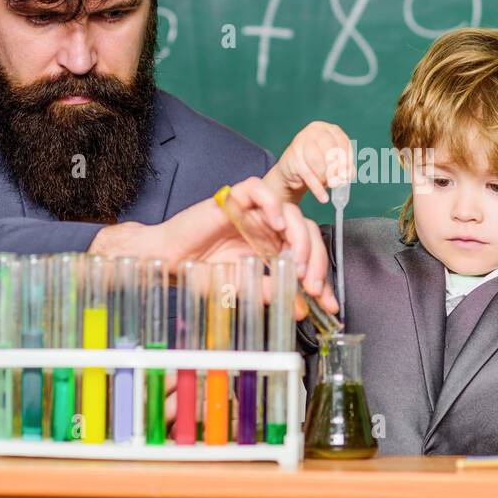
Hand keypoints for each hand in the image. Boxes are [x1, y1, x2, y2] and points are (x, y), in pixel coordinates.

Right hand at [88, 177, 338, 315]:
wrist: (169, 261)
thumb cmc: (201, 273)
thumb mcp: (243, 289)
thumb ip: (272, 292)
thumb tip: (302, 308)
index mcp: (274, 248)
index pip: (308, 257)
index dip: (321, 278)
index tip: (328, 303)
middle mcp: (269, 229)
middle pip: (308, 231)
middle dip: (316, 260)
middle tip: (311, 285)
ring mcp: (254, 212)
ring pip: (292, 210)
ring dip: (300, 237)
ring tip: (295, 261)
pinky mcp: (235, 198)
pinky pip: (260, 188)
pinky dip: (272, 203)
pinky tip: (275, 225)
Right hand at [264, 121, 353, 203]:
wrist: (292, 169)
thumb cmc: (318, 163)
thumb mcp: (334, 163)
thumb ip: (345, 168)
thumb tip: (346, 177)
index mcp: (328, 129)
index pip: (342, 142)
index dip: (347, 161)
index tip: (347, 175)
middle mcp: (313, 132)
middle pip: (330, 151)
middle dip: (336, 170)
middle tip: (337, 182)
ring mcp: (300, 142)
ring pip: (317, 162)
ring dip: (325, 178)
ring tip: (327, 185)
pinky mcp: (292, 157)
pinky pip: (307, 175)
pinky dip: (317, 189)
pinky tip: (323, 198)